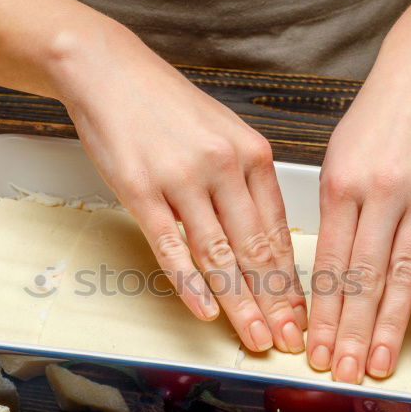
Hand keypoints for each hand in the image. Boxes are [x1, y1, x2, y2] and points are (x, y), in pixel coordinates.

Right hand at [52, 23, 306, 352]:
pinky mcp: (141, 190)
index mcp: (252, 154)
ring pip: (219, 255)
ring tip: (256, 338)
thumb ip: (245, 182)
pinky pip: (171, 247)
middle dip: (276, 303)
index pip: (278, 231)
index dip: (291, 280)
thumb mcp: (223, 134)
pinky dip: (189, 284)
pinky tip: (204, 311)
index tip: (301, 313)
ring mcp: (182, 179)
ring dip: (240, 303)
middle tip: (289, 341)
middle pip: (256, 249)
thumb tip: (264, 239)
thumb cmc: (167, 108)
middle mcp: (224, 167)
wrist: (109, 70)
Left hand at [306, 17, 410, 381]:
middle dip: (354, 334)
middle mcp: (383, 193)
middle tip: (345, 373)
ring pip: (406, 274)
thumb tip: (331, 275)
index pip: (332, 267)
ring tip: (381, 364)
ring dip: (392, 326)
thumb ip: (335, 214)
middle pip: (366, 279)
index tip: (317, 350)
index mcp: (342, 185)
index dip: (325, 316)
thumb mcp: (337, 157)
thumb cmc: (377, 117)